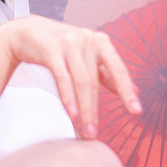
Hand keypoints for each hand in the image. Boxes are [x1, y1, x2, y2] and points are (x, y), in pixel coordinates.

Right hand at [0, 16, 141, 138]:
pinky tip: (71, 113)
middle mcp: (88, 40)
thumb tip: (135, 90)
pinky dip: (67, 96)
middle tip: (94, 134)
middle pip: (95, 82)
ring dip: (83, 109)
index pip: (119, 70)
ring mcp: (70, 44)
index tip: (136, 111)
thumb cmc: (62, 47)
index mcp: (102, 43)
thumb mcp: (88, 57)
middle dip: (95, 110)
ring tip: (83, 129)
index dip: (127, 92)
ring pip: (80, 82)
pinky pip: (62, 77)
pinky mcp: (51, 49)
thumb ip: (108, 73)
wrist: (29, 32)